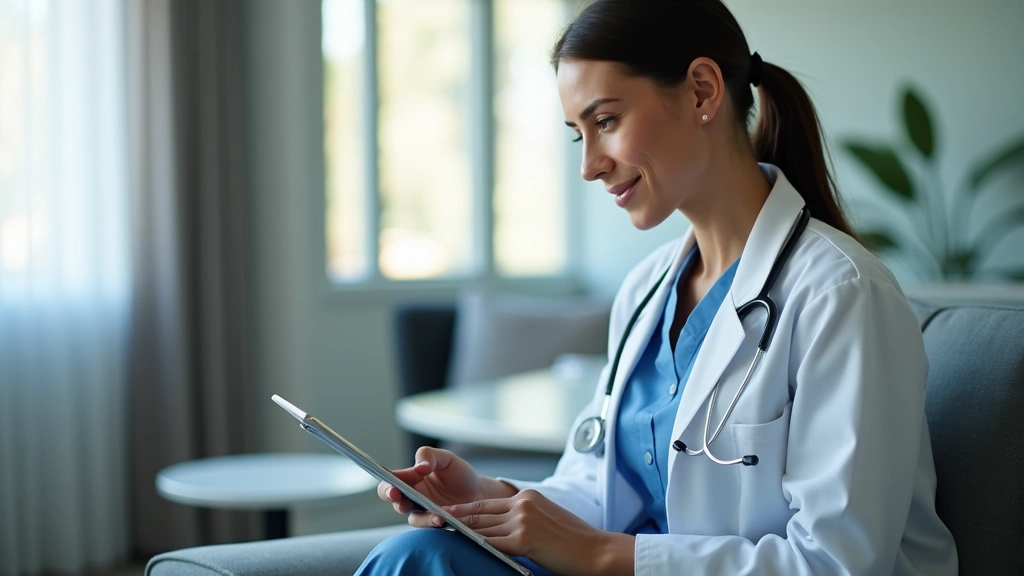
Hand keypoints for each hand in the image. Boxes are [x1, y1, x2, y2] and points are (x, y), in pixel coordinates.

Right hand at [377, 447, 511, 527]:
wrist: (480, 493)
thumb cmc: (459, 474)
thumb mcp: (446, 459)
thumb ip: (430, 456)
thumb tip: (420, 468)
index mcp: (410, 477)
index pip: (391, 478)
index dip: (387, 481)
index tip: (391, 484)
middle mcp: (412, 495)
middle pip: (392, 497)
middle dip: (391, 496)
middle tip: (396, 495)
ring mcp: (422, 511)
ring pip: (410, 516)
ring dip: (418, 515)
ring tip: (430, 511)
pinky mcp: (433, 523)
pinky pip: (427, 525)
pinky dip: (432, 522)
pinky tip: (441, 519)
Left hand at [445, 489, 634, 575]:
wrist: (596, 551)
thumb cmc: (575, 540)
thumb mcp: (548, 519)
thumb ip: (524, 517)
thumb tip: (503, 527)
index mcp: (528, 497)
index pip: (488, 502)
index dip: (465, 508)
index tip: (447, 512)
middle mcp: (523, 504)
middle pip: (480, 512)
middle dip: (456, 517)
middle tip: (434, 519)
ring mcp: (522, 521)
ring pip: (482, 526)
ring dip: (460, 530)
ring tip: (441, 532)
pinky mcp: (523, 539)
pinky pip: (491, 542)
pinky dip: (474, 543)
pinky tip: (462, 544)